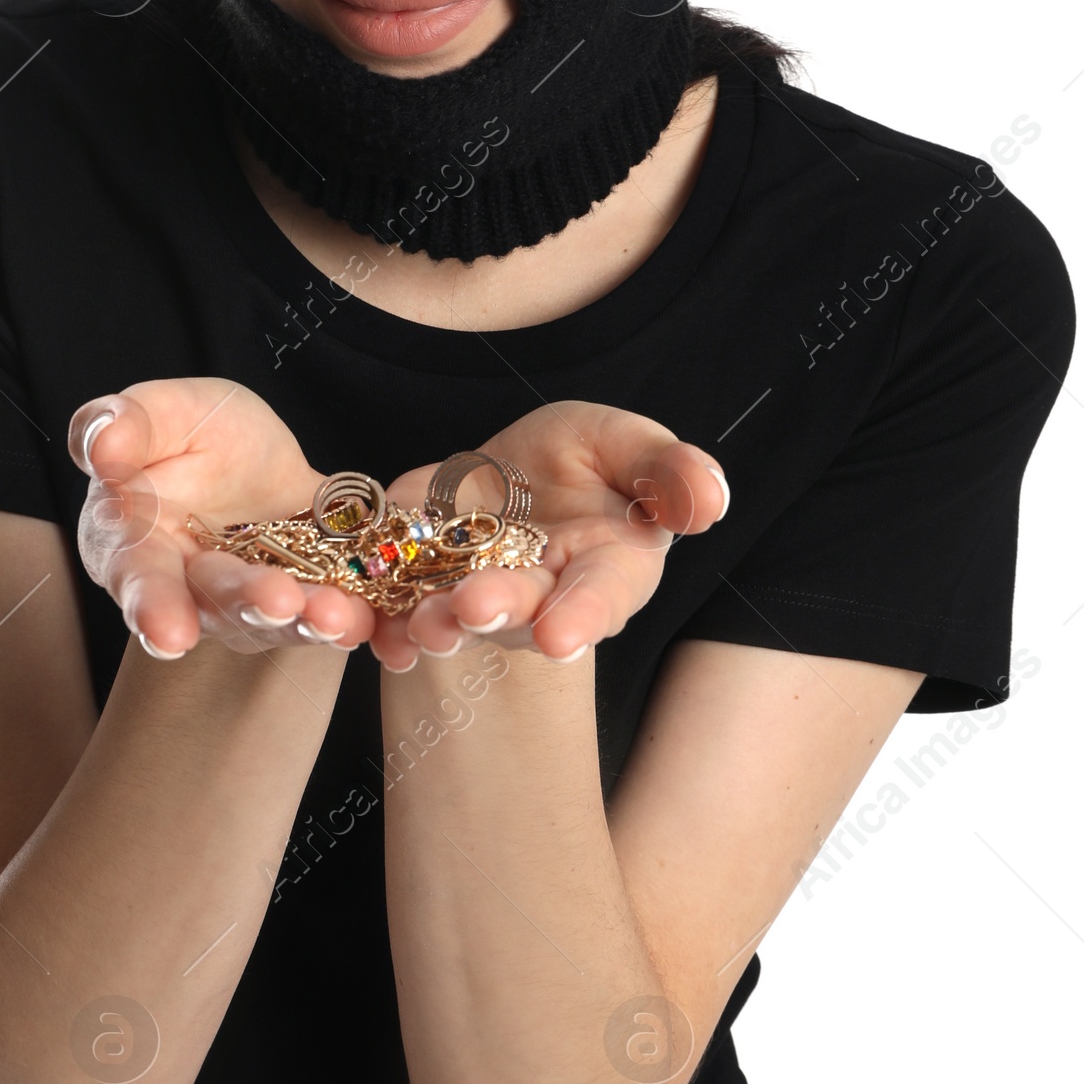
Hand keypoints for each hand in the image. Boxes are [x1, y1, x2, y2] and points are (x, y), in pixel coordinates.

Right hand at [69, 380, 376, 658]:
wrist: (258, 455)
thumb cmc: (192, 433)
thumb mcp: (165, 410)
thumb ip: (127, 424)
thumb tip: (100, 448)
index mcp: (133, 543)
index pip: (138, 577)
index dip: (152, 607)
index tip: (170, 634)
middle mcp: (187, 588)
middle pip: (213, 604)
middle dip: (246, 605)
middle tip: (278, 603)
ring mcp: (246, 604)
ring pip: (273, 619)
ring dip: (305, 619)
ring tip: (336, 615)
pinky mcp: (303, 603)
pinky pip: (324, 614)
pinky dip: (348, 618)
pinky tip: (368, 619)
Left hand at [374, 405, 728, 671]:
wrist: (513, 471)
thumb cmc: (588, 460)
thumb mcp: (631, 446)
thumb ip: (668, 474)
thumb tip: (713, 499)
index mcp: (606, 568)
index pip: (601, 594)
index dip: (583, 615)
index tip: (562, 637)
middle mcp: (541, 597)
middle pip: (522, 610)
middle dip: (497, 610)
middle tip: (472, 608)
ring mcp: (475, 596)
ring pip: (454, 619)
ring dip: (434, 622)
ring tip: (420, 620)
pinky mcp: (417, 584)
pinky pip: (394, 610)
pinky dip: (380, 623)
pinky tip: (370, 631)